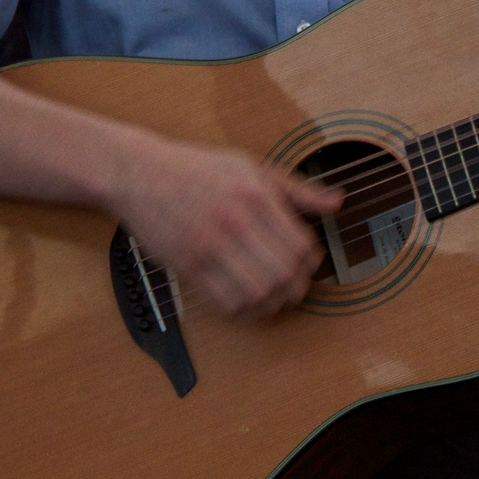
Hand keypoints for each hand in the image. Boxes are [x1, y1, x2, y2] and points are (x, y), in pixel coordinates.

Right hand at [117, 139, 344, 321]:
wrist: (141, 174)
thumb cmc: (198, 169)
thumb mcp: (252, 167)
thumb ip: (297, 189)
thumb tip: (337, 202)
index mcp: (257, 195)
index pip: (302, 245)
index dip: (312, 264)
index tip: (307, 265)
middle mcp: (237, 220)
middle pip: (285, 273)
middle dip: (296, 289)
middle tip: (293, 289)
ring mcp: (211, 244)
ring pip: (259, 292)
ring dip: (272, 304)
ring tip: (271, 299)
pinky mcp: (189, 264)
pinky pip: (226, 301)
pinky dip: (244, 311)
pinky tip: (246, 303)